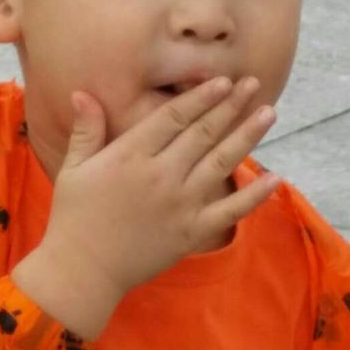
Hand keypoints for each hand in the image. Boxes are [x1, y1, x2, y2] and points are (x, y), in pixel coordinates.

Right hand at [43, 76, 277, 297]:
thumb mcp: (74, 167)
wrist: (84, 270)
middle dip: (230, 105)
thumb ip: (86, 129)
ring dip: (247, 136)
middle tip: (253, 83)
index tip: (222, 79)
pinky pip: (231, 211)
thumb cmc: (75, 215)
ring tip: (269, 113)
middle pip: (203, 133)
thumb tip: (80, 92)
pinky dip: (255, 195)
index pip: (174, 117)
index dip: (200, 96)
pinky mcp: (193, 232)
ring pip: (222, 163)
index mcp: (132, 155)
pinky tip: (275, 177)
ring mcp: (182, 204)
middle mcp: (162, 175)